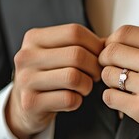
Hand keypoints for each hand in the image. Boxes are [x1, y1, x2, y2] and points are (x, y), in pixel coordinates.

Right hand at [7, 24, 102, 138]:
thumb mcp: (59, 54)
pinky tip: (73, 99)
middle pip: (77, 55)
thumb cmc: (50, 76)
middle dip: (95, 67)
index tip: (100, 57)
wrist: (26, 106)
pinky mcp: (30, 103)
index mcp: (35, 38)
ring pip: (74, 77)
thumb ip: (82, 45)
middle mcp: (26, 56)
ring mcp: (26, 80)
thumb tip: (112, 43)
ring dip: (88, 85)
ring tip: (85, 87)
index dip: (95, 45)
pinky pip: (69, 99)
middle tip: (96, 76)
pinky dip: (78, 101)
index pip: (75, 32)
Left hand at [99, 25, 138, 138]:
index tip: (111, 48)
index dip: (111, 40)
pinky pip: (110, 97)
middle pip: (112, 52)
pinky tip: (123, 98)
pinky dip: (112, 97)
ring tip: (121, 84)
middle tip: (109, 66)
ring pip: (109, 75)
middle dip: (105, 59)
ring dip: (110, 79)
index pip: (125, 32)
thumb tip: (114, 41)